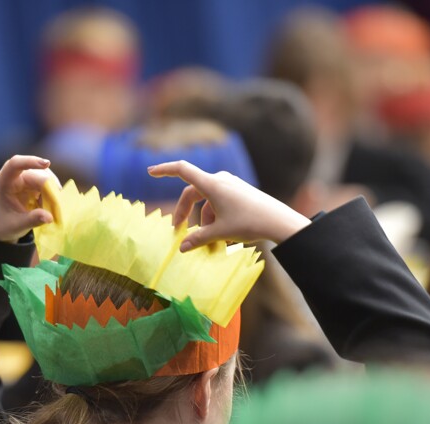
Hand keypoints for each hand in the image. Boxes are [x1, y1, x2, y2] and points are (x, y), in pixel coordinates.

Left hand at [0, 155, 60, 241]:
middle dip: (50, 187)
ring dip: (53, 192)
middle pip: (37, 174)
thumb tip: (50, 217)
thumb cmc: (4, 224)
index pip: (15, 164)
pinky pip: (49, 185)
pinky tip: (51, 207)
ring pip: (46, 178)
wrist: (2, 225)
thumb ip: (32, 220)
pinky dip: (53, 196)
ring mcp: (26, 179)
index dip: (30, 161)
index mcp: (4, 182)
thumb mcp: (16, 225)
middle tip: (58, 205)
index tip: (46, 163)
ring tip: (55, 208)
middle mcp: (15, 177)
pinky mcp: (35, 184)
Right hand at [147, 161, 310, 250]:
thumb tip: (182, 247)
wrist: (279, 221)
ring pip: (208, 201)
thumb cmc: (249, 223)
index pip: (182, 171)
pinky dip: (216, 218)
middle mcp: (220, 180)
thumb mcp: (220, 233)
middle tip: (179, 230)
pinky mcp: (240, 192)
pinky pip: (220, 203)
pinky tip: (225, 237)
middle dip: (184, 211)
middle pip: (193, 192)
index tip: (150, 171)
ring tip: (212, 242)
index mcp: (212, 185)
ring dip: (205, 220)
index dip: (165, 170)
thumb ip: (198, 239)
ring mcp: (231, 185)